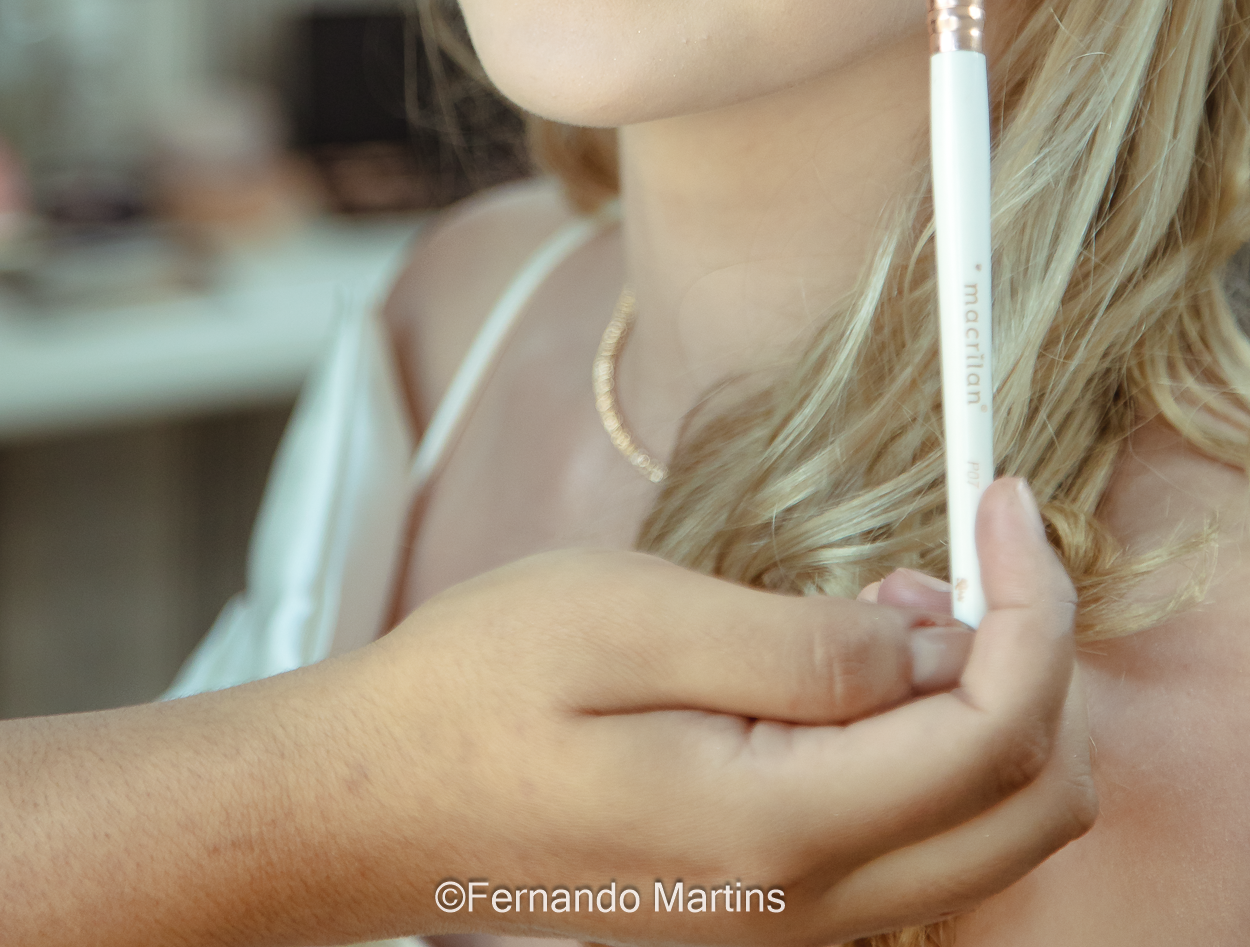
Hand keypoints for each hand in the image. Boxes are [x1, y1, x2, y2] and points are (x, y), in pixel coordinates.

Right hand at [312, 474, 1092, 943]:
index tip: (1005, 501)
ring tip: (888, 598)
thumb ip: (796, 642)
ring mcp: (787, 925)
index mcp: (776, 831)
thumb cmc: (478, 689)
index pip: (994, 736)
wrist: (371, 801)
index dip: (1033, 608)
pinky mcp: (763, 909)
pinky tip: (845, 662)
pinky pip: (913, 846)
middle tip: (964, 553)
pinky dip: (928, 747)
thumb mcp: (629, 617)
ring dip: (980, 704)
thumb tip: (932, 645)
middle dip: (1033, 662)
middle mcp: (804, 909)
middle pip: (1025, 807)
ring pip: (983, 834)